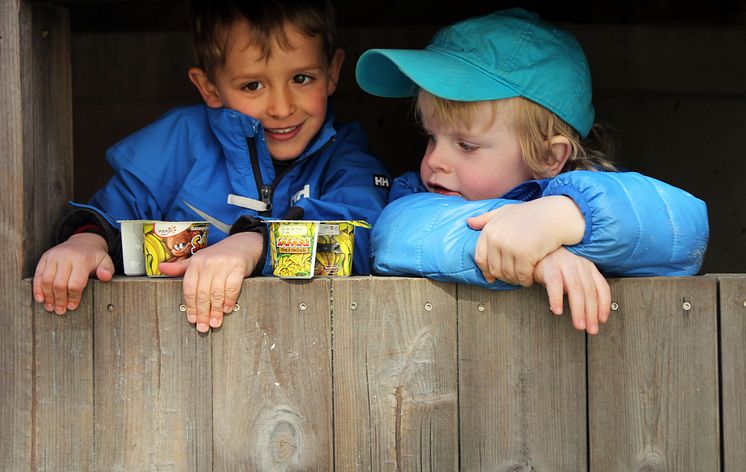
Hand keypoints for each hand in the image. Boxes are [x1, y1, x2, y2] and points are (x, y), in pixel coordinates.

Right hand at [33, 232, 113, 314]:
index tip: (73, 306)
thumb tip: (106, 277)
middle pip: (59, 284)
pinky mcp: (45, 258)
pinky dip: (37, 288)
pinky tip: (41, 299)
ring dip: (48, 296)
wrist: (83, 242)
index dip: (73, 297)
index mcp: (81, 259)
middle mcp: (65, 257)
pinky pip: (38, 275)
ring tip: (51, 307)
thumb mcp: (105, 261)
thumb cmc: (93, 256)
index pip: (75, 283)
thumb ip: (107, 270)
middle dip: (60, 300)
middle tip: (60, 310)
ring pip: (46, 280)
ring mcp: (53, 256)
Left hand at [158, 231, 262, 332]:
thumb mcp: (198, 259)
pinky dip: (229, 300)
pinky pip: (232, 287)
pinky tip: (227, 309)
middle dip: (203, 313)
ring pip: (217, 292)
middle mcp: (208, 263)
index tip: (192, 319)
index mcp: (195, 262)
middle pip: (202, 293)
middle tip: (203, 327)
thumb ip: (180, 268)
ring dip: (216, 310)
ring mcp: (223, 265)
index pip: (190, 288)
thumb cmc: (218, 255)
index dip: (190, 306)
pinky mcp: (238, 267)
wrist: (242, 245)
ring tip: (215, 322)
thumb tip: (161, 268)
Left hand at [467, 196, 585, 286]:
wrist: (555, 215)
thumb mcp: (505, 211)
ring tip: (521, 277)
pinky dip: (525, 280)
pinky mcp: (524, 255)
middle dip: (503, 277)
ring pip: (507, 274)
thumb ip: (486, 218)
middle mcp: (497, 238)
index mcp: (490, 230)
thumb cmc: (531, 213)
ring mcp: (510, 247)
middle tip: (512, 277)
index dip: (486, 270)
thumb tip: (469, 222)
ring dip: (515, 280)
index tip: (493, 277)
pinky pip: (521, 275)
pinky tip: (529, 278)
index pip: (480, 258)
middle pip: (494, 269)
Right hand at [533, 247, 610, 333]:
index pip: (602, 287)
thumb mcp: (574, 276)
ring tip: (578, 324)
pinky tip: (558, 310)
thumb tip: (590, 313)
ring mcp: (565, 265)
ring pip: (575, 289)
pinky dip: (557, 299)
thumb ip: (582, 290)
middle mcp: (579, 265)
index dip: (604, 305)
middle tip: (591, 328)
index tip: (602, 319)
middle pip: (589, 291)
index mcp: (588, 267)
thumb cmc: (556, 267)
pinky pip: (555, 284)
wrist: (537, 252)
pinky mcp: (550, 267)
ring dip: (578, 309)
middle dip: (591, 313)